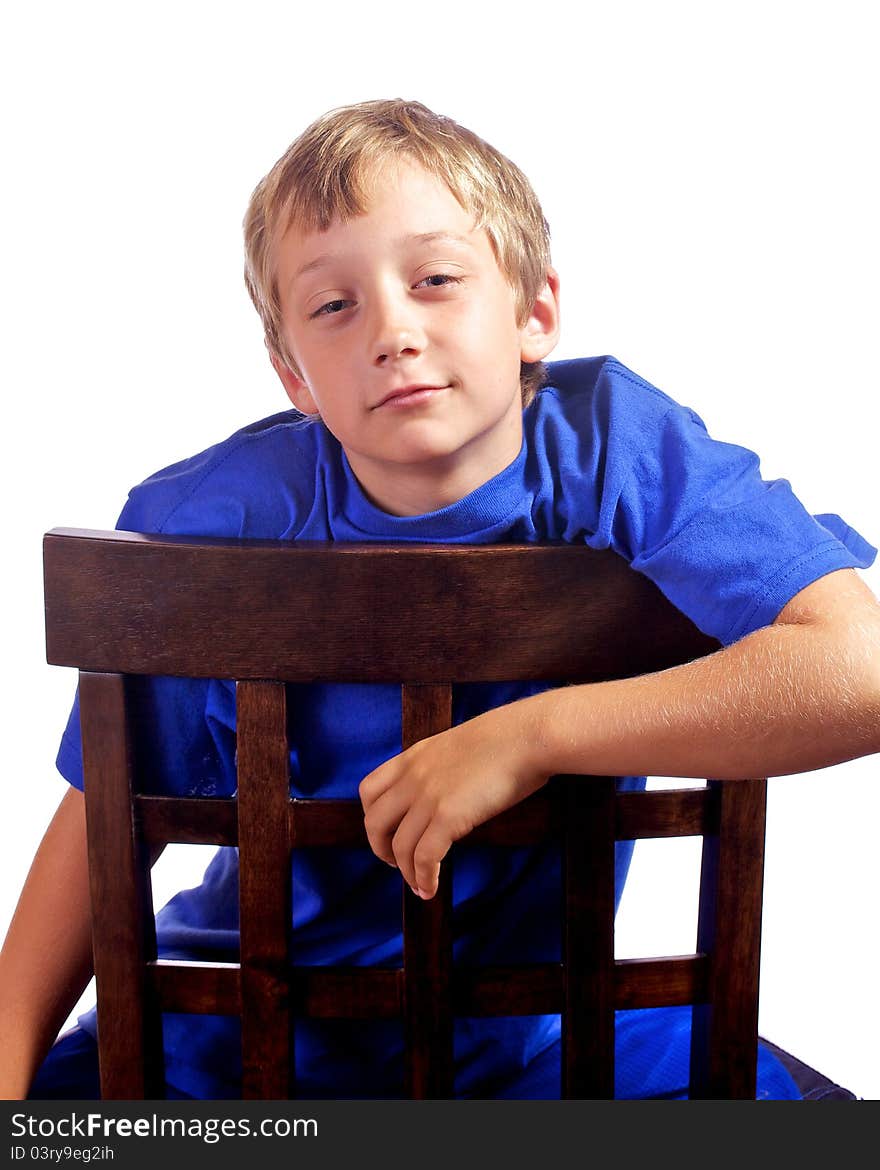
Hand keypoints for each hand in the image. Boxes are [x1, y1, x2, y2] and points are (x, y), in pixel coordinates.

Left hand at [358, 703, 550, 898]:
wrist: (529, 735)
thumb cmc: (507, 739)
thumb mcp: (458, 746)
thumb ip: (442, 768)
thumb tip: (446, 792)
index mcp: (414, 757)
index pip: (369, 790)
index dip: (373, 817)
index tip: (388, 833)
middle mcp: (413, 777)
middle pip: (375, 823)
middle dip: (382, 849)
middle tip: (398, 864)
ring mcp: (428, 797)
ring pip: (399, 847)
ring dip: (407, 873)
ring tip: (420, 886)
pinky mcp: (449, 816)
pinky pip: (424, 858)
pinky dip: (424, 879)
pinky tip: (432, 889)